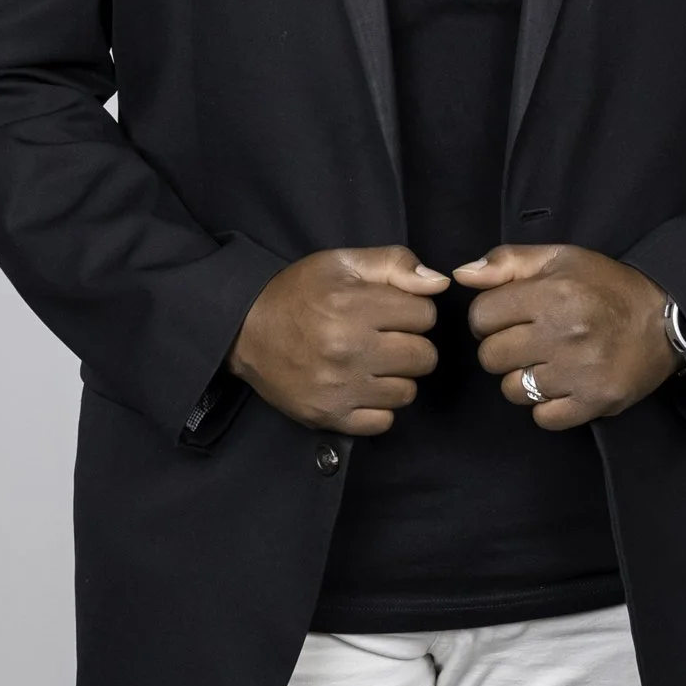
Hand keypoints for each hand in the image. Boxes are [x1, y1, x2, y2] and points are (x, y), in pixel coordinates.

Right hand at [232, 247, 446, 433]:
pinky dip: (378, 407)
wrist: (245, 329)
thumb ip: (395, 264)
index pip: (426, 316)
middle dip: (411, 345)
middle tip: (385, 338)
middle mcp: (348, 349)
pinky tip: (362, 387)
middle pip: (424, 357)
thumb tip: (439, 283)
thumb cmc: (299, 292)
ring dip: (396, 378)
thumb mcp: (343, 263)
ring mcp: (339, 387)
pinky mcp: (328, 416)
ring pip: (407, 392)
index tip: (391, 312)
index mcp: (353, 306)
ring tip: (372, 363)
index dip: (413, 311)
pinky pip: (383, 422)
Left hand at [453, 244, 674, 428]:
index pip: (481, 316)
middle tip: (526, 342)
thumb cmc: (607, 287)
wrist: (666, 319)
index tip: (508, 318)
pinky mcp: (595, 401)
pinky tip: (562, 386)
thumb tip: (461, 275)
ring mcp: (579, 372)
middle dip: (502, 349)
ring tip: (546, 364)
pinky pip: (543, 417)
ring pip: (513, 390)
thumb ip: (507, 261)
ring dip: (523, 380)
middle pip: (491, 357)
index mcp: (552, 293)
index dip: (489, 317)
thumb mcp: (560, 258)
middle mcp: (563, 333)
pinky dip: (547, 406)